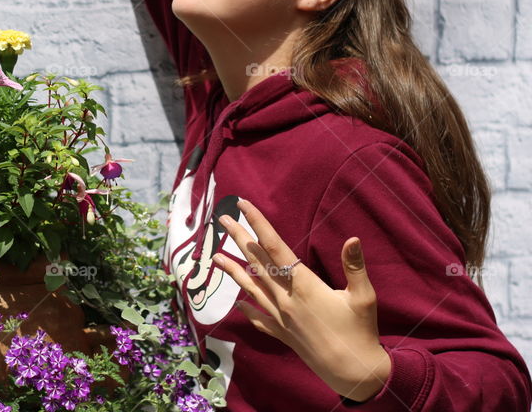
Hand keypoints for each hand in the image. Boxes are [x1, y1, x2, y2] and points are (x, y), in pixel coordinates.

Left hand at [212, 198, 392, 401]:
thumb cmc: (361, 332)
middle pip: (258, 262)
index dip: (258, 224)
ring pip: (252, 288)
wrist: (353, 373)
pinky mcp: (283, 334)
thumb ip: (354, 267)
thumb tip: (353, 238)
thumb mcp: (363, 297)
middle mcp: (287, 299)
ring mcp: (282, 317)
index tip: (243, 206)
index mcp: (305, 285)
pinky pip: (259, 318)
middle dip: (240, 238)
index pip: (276, 247)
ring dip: (233, 270)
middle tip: (222, 219)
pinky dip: (248, 309)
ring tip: (215, 257)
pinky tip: (238, 303)